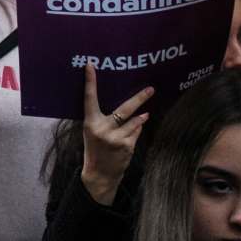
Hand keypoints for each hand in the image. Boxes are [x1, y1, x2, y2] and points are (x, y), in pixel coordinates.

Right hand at [80, 65, 151, 206]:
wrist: (99, 174)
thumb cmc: (94, 150)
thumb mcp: (91, 132)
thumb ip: (101, 119)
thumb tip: (120, 105)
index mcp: (90, 123)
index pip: (89, 98)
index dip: (90, 81)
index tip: (91, 65)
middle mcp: (103, 129)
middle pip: (124, 109)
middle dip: (139, 98)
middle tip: (151, 89)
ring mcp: (117, 138)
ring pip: (135, 121)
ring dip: (140, 117)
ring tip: (145, 114)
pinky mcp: (127, 146)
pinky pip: (136, 132)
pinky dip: (137, 129)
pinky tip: (134, 132)